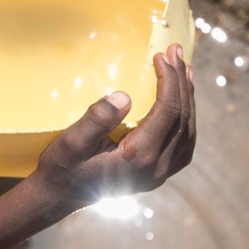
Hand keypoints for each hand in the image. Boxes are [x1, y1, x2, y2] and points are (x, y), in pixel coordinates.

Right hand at [24, 44, 196, 215]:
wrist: (60, 197)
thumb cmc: (62, 167)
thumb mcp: (71, 142)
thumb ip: (96, 120)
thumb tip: (124, 96)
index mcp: (139, 156)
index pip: (168, 111)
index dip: (168, 80)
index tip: (160, 56)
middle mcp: (157, 167)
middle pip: (182, 118)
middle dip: (181, 82)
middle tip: (175, 52)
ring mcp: (160, 173)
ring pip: (188, 131)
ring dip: (188, 98)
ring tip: (184, 71)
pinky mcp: (157, 174)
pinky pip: (183, 144)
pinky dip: (186, 118)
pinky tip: (181, 103)